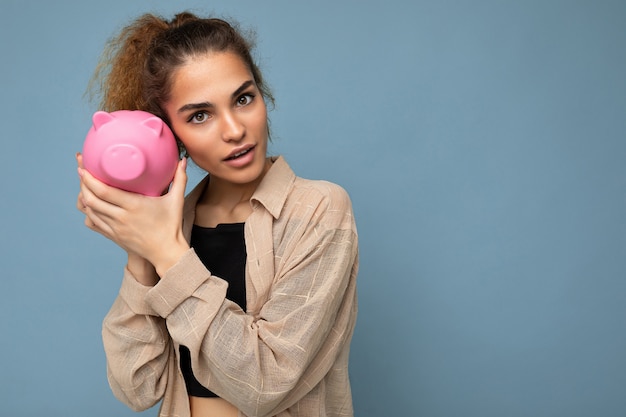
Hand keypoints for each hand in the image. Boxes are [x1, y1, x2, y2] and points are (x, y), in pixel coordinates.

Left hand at [76, 153, 189, 275]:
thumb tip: (183, 160)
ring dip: (84, 197)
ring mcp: (116, 228)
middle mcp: (122, 217)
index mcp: (135, 206)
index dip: (90, 179)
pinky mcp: (113, 236)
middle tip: (81, 171)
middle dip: (83, 184)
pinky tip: (89, 203)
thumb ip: (180, 179)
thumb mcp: (176, 201)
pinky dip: (88, 211)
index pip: (104, 191)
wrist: (167, 252)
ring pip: (90, 211)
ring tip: (84, 185)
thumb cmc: (172, 225)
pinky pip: (93, 222)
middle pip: (92, 200)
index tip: (84, 168)